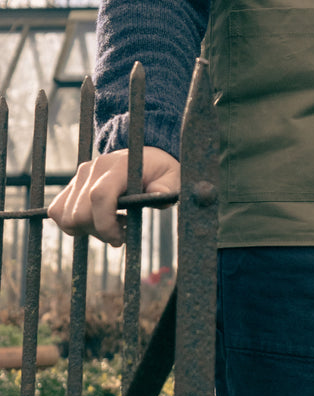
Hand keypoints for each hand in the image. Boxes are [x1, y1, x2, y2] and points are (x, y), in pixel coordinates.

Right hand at [47, 147, 179, 246]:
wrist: (145, 156)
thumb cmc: (160, 171)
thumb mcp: (172, 179)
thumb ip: (165, 189)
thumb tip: (158, 197)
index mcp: (120, 166)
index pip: (99, 197)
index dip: (105, 225)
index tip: (120, 239)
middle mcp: (95, 168)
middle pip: (79, 213)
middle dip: (99, 231)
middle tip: (121, 232)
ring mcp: (81, 175)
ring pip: (66, 216)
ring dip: (87, 229)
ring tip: (112, 223)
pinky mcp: (73, 183)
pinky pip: (58, 211)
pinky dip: (74, 223)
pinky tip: (98, 219)